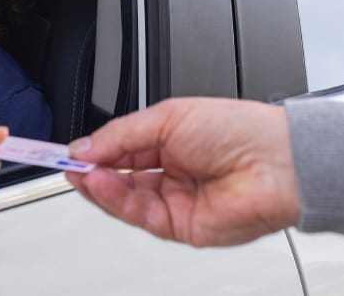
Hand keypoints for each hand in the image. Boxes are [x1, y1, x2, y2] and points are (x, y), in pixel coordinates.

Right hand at [65, 98, 298, 246]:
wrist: (276, 163)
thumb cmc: (240, 130)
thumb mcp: (168, 117)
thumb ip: (121, 136)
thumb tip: (86, 147)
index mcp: (172, 140)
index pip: (122, 149)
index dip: (94, 150)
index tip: (68, 150)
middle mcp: (173, 172)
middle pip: (119, 177)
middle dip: (91, 170)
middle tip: (66, 163)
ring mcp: (176, 201)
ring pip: (124, 199)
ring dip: (98, 186)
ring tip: (81, 173)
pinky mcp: (181, 227)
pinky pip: (139, 216)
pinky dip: (114, 200)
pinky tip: (100, 184)